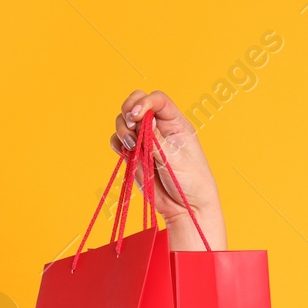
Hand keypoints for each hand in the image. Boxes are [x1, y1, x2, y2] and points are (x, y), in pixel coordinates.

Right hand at [110, 90, 226, 250]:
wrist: (185, 207)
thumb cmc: (190, 181)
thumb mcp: (176, 157)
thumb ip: (157, 138)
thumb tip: (143, 120)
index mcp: (176, 123)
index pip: (158, 100)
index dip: (144, 102)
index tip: (137, 115)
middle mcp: (159, 128)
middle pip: (137, 104)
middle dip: (129, 111)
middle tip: (131, 126)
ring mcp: (145, 140)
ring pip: (124, 122)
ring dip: (122, 129)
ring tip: (131, 145)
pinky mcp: (135, 154)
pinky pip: (118, 141)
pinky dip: (117, 143)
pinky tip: (125, 151)